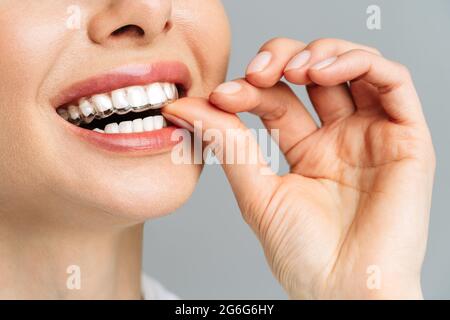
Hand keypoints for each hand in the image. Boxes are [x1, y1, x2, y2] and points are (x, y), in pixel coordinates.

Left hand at [163, 38, 435, 298]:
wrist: (344, 293)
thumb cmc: (304, 255)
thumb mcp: (257, 192)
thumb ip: (227, 144)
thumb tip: (183, 106)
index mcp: (307, 151)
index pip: (277, 99)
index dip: (250, 87)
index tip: (221, 95)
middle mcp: (340, 137)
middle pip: (314, 73)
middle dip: (283, 58)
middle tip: (257, 72)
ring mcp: (373, 135)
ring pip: (354, 67)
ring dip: (320, 53)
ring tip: (293, 68)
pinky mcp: (406, 138)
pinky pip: (393, 82)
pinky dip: (360, 63)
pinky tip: (323, 71)